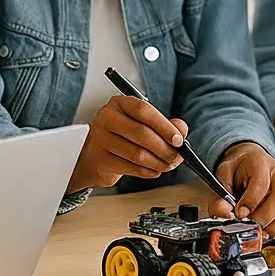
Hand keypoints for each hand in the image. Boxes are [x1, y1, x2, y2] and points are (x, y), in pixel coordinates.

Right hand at [68, 96, 186, 191]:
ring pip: (138, 154)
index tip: (178, 139)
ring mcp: (101, 139)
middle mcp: (106, 118)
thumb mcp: (142, 124)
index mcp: (119, 104)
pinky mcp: (100, 160)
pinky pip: (131, 168)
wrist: (93, 157)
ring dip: (158, 163)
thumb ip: (164, 124)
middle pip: (142, 133)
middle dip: (165, 148)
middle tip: (176, 157)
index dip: (164, 126)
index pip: (144, 110)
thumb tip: (181, 128)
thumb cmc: (121, 137)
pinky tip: (153, 170)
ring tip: (167, 165)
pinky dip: (147, 171)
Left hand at [210, 143, 274, 235]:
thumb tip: (222, 213)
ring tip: (263, 231)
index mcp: (259, 163)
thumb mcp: (222, 178)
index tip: (240, 215)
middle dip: (265, 219)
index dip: (251, 202)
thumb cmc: (237, 171)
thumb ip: (219, 197)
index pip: (261, 183)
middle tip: (251, 227)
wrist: (249, 162)